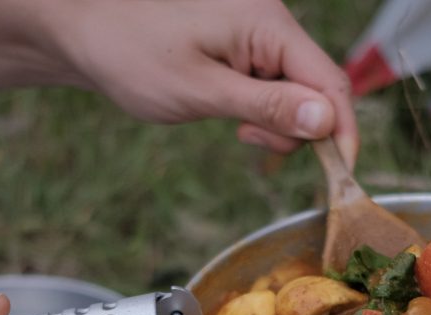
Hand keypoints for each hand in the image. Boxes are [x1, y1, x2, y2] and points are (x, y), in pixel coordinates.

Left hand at [54, 0, 358, 165]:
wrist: (88, 34)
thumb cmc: (133, 55)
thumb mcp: (201, 92)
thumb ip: (266, 107)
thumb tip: (326, 122)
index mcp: (267, 24)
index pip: (331, 82)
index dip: (342, 132)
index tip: (339, 174)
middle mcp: (271, 23)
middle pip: (319, 88)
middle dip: (301, 129)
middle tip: (250, 140)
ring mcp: (260, 34)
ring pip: (299, 92)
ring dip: (278, 122)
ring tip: (235, 127)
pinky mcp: (247, 47)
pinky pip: (276, 86)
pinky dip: (264, 111)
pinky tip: (234, 115)